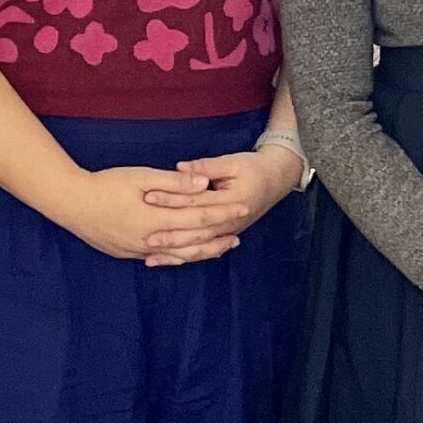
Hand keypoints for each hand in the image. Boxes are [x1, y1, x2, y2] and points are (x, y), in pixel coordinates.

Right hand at [61, 165, 241, 261]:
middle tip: (240, 233)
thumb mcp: (141, 176)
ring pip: (178, 255)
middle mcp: (150, 240)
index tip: (242, 208)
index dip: (222, 213)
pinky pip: (161, 259)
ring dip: (202, 251)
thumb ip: (175, 182)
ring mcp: (138, 250)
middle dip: (218, 236)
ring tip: (221, 247)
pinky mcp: (127, 253)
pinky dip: (179, 257)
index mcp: (156, 219)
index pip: (198, 217)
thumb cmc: (105, 185)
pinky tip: (188, 255)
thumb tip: (205, 184)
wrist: (70, 203)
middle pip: (193, 241)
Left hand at [140, 147, 300, 265]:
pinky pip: (204, 250)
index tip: (149, 197)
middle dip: (171, 236)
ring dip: (176, 252)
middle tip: (146, 237)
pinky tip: (168, 260)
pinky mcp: (225, 235)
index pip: (197, 202)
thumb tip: (179, 168)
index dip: (172, 199)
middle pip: (197, 231)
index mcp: (233, 201)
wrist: (276, 179)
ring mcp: (229, 231)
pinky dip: (185, 257)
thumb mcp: (232, 162)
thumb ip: (205, 167)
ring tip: (151, 255)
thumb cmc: (253, 167)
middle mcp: (232, 222)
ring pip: (200, 247)